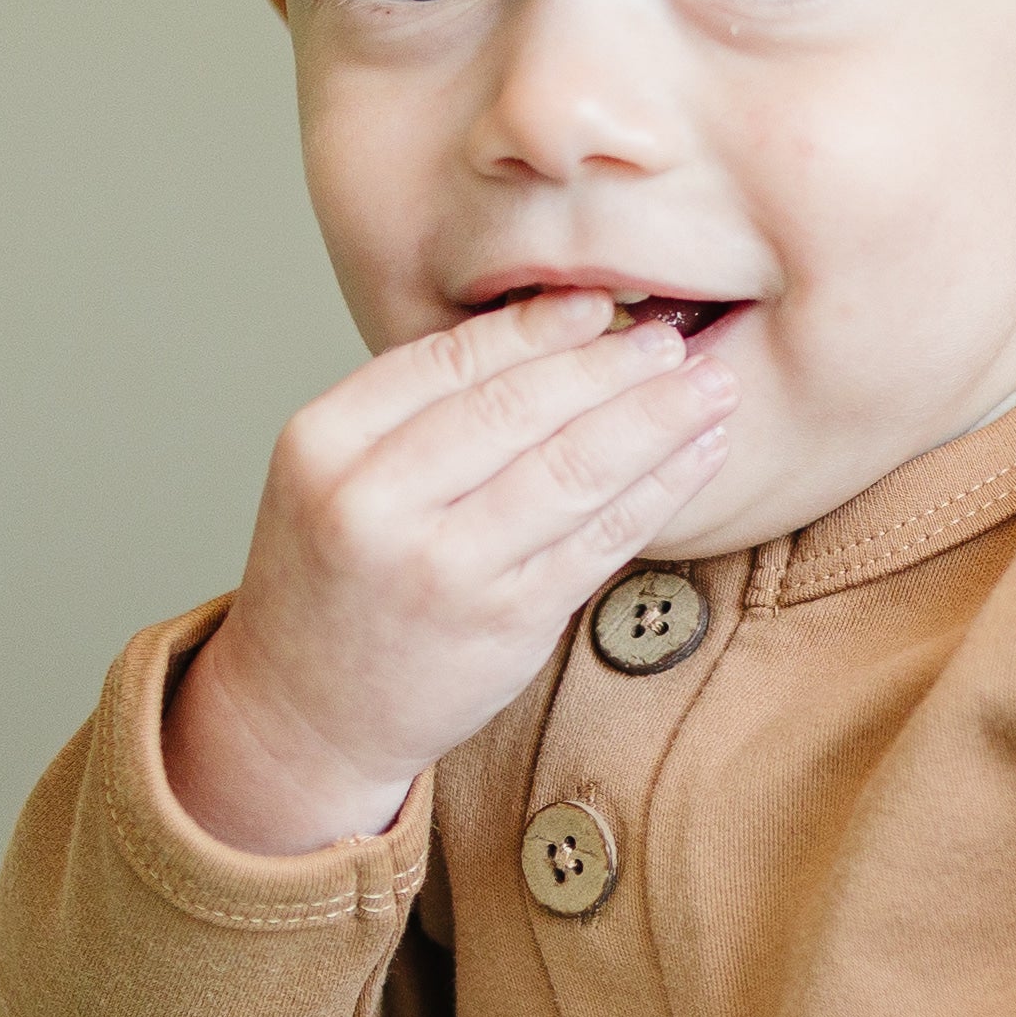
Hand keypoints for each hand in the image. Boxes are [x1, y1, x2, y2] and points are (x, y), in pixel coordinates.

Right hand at [164, 292, 734, 852]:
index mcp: (325, 445)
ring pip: (574, 469)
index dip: (536, 326)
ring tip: (710, 387)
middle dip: (611, 365)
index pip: (450, 361)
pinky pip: (602, 538)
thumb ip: (411, 410)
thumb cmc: (332, 579)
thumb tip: (548, 329)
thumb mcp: (327, 474)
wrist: (305, 713)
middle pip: (520, 408)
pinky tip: (698, 457)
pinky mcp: (509, 621)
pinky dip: (661, 490)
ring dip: (656, 420)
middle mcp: (378, 504)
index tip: (598, 303)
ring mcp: (447, 568)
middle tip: (671, 338)